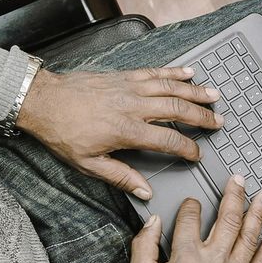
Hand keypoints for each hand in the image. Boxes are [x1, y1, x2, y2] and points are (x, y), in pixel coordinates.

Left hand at [16, 66, 222, 198]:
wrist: (43, 101)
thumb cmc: (62, 133)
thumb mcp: (88, 164)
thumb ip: (120, 176)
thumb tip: (144, 190)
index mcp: (126, 130)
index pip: (168, 140)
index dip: (187, 148)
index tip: (197, 154)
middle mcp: (132, 105)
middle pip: (177, 108)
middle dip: (201, 116)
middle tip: (218, 122)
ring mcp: (128, 87)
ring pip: (170, 87)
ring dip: (195, 91)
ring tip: (214, 95)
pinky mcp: (122, 76)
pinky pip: (154, 72)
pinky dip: (173, 72)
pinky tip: (187, 72)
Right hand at [126, 176, 261, 262]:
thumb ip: (143, 246)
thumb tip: (151, 223)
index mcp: (186, 256)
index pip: (190, 217)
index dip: (189, 205)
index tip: (190, 203)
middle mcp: (214, 261)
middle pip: (228, 218)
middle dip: (234, 194)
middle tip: (239, 179)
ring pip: (250, 236)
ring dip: (259, 212)